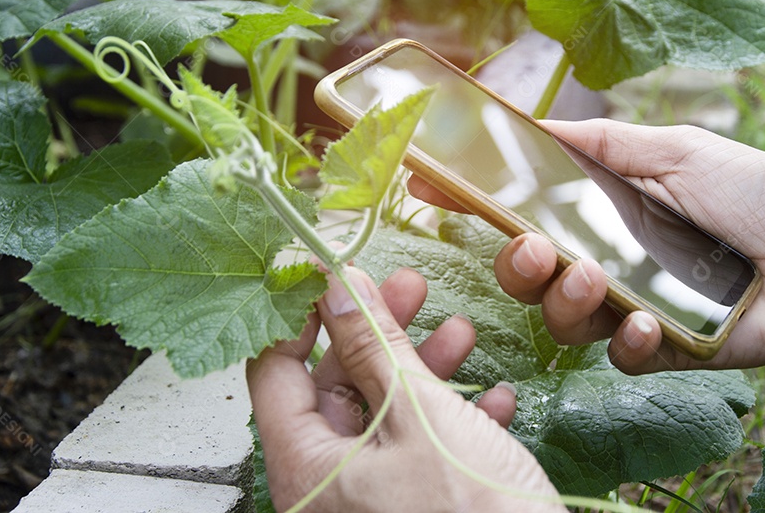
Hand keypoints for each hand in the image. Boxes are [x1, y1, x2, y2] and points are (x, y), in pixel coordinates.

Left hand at [247, 266, 563, 511]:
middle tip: (406, 289)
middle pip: (336, 388)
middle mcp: (328, 490)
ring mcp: (371, 501)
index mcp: (306, 471)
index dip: (301, 315)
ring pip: (385, 414)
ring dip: (424, 369)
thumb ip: (374, 345)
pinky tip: (490, 398)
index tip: (331, 275)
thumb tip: (339, 288)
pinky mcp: (415, 507)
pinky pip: (420, 450)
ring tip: (459, 332)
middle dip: (379, 335)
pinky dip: (453, 418)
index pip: (274, 372)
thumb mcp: (420, 413)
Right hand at [488, 119, 764, 373]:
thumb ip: (606, 144)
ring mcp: (631, 308)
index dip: (472, 198)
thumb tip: (535, 123)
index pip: (522, 206)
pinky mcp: (665, 349)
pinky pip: (620, 355)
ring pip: (561, 319)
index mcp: (602, 211)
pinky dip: (629, 340)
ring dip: (567, 298)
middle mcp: (606, 260)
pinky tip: (654, 322)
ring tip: (598, 276)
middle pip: (525, 274)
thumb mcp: (678, 148)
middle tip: (536, 246)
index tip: (428, 182)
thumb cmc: (760, 192)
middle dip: (515, 264)